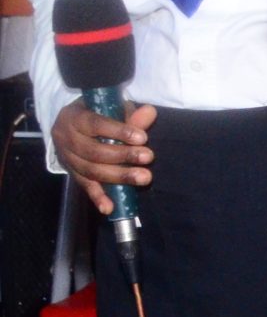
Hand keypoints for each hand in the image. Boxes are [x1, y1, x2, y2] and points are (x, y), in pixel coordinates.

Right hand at [51, 100, 157, 214]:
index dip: (119, 131)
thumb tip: (150, 112)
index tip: (143, 138)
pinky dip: (97, 197)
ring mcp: (67, 158)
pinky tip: (109, 208)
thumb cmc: (98, 113)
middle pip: (94, 151)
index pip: (96, 124)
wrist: (72, 125)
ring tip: (144, 177)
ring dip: (119, 176)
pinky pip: (85, 185)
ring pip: (91, 170)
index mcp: (74, 117)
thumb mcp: (111, 108)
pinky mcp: (72, 173)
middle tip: (149, 157)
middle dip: (123, 156)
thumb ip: (130, 114)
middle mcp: (65, 138)